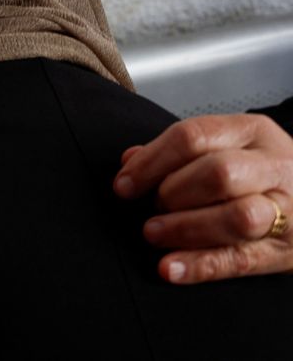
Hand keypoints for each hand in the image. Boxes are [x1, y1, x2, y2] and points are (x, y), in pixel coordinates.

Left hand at [113, 114, 292, 283]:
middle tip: (151, 208)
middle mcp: (275, 166)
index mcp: (252, 132)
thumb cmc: (261, 171)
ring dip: (185, 227)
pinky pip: (241, 260)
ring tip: (154, 233)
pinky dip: (200, 265)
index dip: (151, 161)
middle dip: (172, 192)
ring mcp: (288, 209)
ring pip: (237, 216)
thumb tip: (130, 160)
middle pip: (217, 172)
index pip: (194, 136)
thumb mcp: (228, 147)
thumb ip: (178, 152)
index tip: (123, 184)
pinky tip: (169, 268)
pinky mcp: (286, 251)